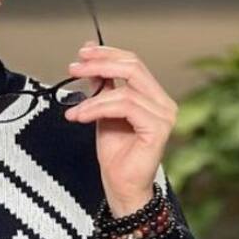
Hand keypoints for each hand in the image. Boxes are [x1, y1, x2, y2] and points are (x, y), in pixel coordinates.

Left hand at [64, 42, 177, 216]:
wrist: (121, 185)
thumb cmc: (115, 153)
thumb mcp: (102, 110)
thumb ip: (100, 84)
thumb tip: (88, 57)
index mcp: (152, 95)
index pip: (133, 62)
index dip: (107, 53)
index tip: (82, 53)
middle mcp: (163, 102)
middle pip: (133, 67)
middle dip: (99, 65)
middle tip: (74, 69)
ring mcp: (164, 115)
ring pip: (124, 91)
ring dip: (92, 98)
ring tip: (75, 111)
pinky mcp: (158, 128)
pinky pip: (125, 107)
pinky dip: (98, 109)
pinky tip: (81, 117)